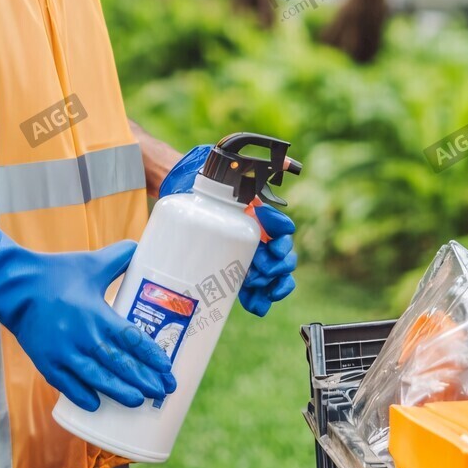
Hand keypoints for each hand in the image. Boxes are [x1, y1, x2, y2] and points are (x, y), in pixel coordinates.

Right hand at [0, 223, 176, 411]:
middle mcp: (83, 337)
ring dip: (119, 392)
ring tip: (138, 402)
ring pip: (97, 379)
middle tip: (163, 391)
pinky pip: (67, 385)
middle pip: (119, 365)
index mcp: (97, 314)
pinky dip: (82, 396)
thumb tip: (142, 247)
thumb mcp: (91, 263)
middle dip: (143, 380)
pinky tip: (97, 406)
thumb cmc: (56, 273)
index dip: (152, 356)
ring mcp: (63, 353)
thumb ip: (119, 257)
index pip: (132, 340)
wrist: (15, 287)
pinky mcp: (46, 362)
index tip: (167, 369)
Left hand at [159, 146, 297, 316]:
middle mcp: (256, 236)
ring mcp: (244, 255)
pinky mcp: (230, 270)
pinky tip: (257, 306)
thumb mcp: (231, 171)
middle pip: (281, 257)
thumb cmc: (206, 179)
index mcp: (260, 216)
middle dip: (279, 265)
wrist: (180, 191)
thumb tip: (288, 161)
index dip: (282, 239)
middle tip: (263, 267)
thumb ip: (252, 170)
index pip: (282, 231)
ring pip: (270, 277)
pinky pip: (251, 290)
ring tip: (261, 288)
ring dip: (272, 285)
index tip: (272, 241)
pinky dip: (258, 300)